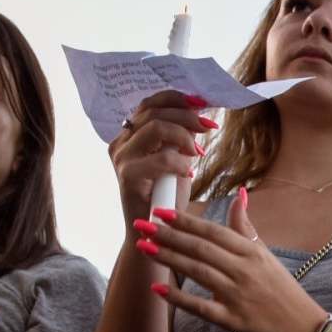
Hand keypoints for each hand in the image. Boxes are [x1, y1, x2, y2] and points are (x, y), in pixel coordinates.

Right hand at [107, 90, 216, 223]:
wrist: (154, 233)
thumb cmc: (166, 197)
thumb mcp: (178, 159)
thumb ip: (182, 136)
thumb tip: (198, 111)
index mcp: (130, 135)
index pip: (150, 103)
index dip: (177, 98)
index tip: (202, 103)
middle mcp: (122, 142)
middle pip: (154, 111)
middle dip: (186, 115)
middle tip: (209, 126)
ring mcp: (122, 157)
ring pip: (156, 128)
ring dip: (184, 136)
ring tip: (198, 151)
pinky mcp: (128, 176)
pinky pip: (161, 158)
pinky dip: (180, 162)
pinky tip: (189, 171)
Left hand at [135, 187, 331, 331]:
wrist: (302, 327)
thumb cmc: (280, 288)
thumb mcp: (265, 254)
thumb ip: (245, 226)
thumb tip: (238, 194)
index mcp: (251, 251)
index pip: (213, 231)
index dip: (186, 221)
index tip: (160, 212)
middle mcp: (244, 271)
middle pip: (201, 249)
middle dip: (169, 235)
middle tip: (142, 225)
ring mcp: (238, 296)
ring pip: (198, 272)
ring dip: (169, 259)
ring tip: (145, 248)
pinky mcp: (233, 321)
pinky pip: (202, 308)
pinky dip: (179, 299)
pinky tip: (158, 290)